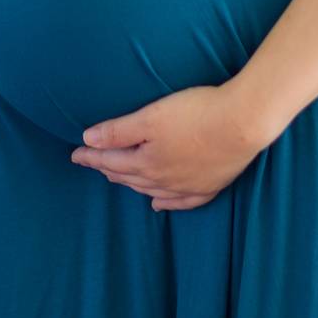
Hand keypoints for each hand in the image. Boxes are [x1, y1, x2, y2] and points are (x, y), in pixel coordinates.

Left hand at [69, 83, 265, 211]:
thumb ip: (119, 130)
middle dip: (108, 169)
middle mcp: (163, 179)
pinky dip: (166, 203)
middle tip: (94, 163)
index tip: (75, 154)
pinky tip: (158, 204)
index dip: (91, 156)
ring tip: (118, 180)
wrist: (242, 124)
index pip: (111, 160)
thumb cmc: (195, 113)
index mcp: (146, 161)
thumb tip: (88, 140)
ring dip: (132, 184)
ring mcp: (187, 186)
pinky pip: (181, 201)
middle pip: (129, 176)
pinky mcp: (210, 185)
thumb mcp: (151, 116)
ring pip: (151, 189)